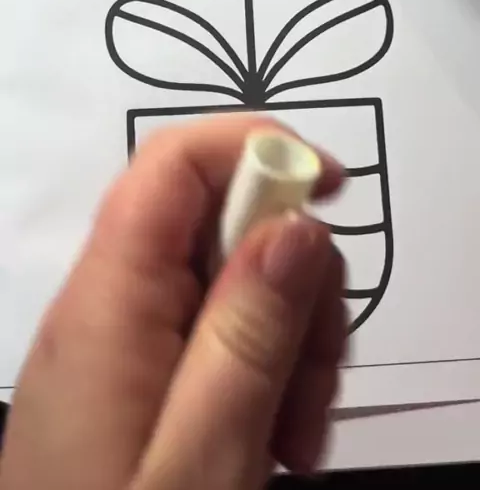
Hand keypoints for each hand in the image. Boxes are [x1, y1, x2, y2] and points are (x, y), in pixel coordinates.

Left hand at [0, 116, 344, 489]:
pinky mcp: (141, 377)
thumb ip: (248, 333)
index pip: (171, 164)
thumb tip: (295, 222)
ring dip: (289, 339)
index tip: (332, 187)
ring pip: (234, 280)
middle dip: (293, 280)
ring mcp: (126, 342)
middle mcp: (110, 305)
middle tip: (316, 376)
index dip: (253, 147)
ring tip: (297, 436)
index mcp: (107, 301)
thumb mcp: (207, 456)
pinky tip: (277, 441)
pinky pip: (220, 333)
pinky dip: (265, 371)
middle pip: (220, 225)